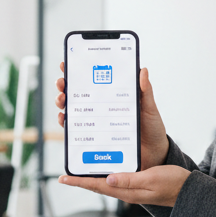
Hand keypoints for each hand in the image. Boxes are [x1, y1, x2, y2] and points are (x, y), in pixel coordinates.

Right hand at [54, 63, 169, 168]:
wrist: (153, 153)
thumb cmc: (152, 128)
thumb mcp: (149, 108)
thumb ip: (145, 91)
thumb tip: (143, 70)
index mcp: (113, 95)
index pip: (93, 80)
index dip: (78, 70)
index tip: (67, 63)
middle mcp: (101, 106)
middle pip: (78, 92)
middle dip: (65, 85)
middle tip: (62, 82)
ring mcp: (96, 121)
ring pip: (73, 108)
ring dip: (62, 102)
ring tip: (62, 98)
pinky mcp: (94, 136)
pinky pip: (75, 129)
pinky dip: (66, 122)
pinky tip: (64, 118)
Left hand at [59, 165, 190, 207]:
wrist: (188, 192)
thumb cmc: (173, 184)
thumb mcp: (151, 178)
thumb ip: (130, 180)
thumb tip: (109, 179)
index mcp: (126, 191)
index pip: (97, 186)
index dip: (79, 182)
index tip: (63, 178)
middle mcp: (125, 192)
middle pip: (97, 185)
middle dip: (80, 181)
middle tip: (65, 175)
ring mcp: (130, 189)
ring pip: (104, 183)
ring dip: (90, 178)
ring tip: (78, 170)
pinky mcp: (136, 184)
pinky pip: (114, 180)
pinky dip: (104, 173)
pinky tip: (103, 167)